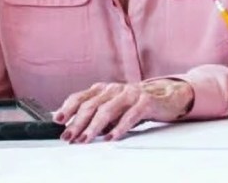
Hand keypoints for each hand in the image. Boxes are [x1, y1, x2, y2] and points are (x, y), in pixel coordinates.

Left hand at [54, 79, 193, 143]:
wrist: (169, 95)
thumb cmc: (138, 103)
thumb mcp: (114, 107)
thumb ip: (96, 114)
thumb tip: (74, 127)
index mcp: (104, 90)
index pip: (81, 97)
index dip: (68, 109)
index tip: (58, 121)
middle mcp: (114, 89)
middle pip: (91, 105)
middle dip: (78, 122)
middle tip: (69, 136)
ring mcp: (130, 93)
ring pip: (108, 110)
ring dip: (94, 127)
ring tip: (86, 139)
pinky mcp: (145, 101)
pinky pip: (130, 116)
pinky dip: (119, 128)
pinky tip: (112, 137)